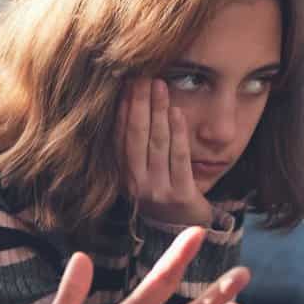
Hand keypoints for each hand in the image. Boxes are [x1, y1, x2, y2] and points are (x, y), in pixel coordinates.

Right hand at [120, 78, 213, 227]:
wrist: (184, 227)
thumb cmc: (163, 190)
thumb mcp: (142, 171)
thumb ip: (135, 145)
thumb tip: (131, 99)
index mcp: (122, 176)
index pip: (119, 136)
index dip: (123, 107)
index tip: (126, 81)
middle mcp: (135, 185)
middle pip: (136, 136)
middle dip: (139, 103)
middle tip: (143, 76)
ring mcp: (157, 191)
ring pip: (157, 143)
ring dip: (158, 111)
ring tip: (160, 86)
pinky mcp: (180, 195)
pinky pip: (179, 158)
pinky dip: (178, 133)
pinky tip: (177, 112)